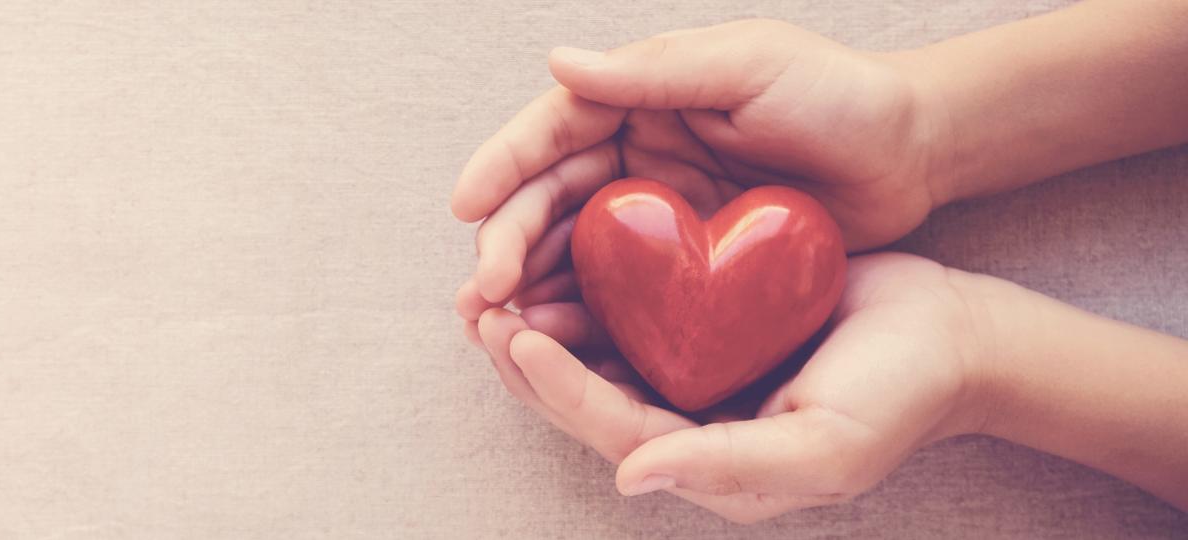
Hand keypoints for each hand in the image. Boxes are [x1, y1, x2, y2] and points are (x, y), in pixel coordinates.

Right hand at [452, 20, 951, 318]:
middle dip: (505, 244)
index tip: (465, 206)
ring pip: (571, 252)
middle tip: (481, 295)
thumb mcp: (749, 66)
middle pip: (548, 200)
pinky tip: (557, 346)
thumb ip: (656, 72)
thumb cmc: (839, 94)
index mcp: (639, 100)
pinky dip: (582, 317)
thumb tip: (559, 62)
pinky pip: (619, 293)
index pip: (552, 132)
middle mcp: (634, 156)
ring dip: (529, 288)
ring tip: (497, 330)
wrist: (916, 153)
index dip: (502, 168)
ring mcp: (657, 215)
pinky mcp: (684, 267)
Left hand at [472, 253, 988, 522]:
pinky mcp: (704, 321)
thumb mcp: (824, 447)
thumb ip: (729, 467)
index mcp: (704, 460)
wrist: (949, 334)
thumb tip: (633, 476)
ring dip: (543, 320)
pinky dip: (588, 286)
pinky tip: (558, 252)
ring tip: (494, 282)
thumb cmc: (897, 396)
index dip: (558, 387)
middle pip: (585, 394)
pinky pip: (632, 307)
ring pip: (597, 350)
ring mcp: (694, 370)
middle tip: (479, 307)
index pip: (612, 426)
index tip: (516, 339)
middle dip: (527, 357)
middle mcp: (687, 420)